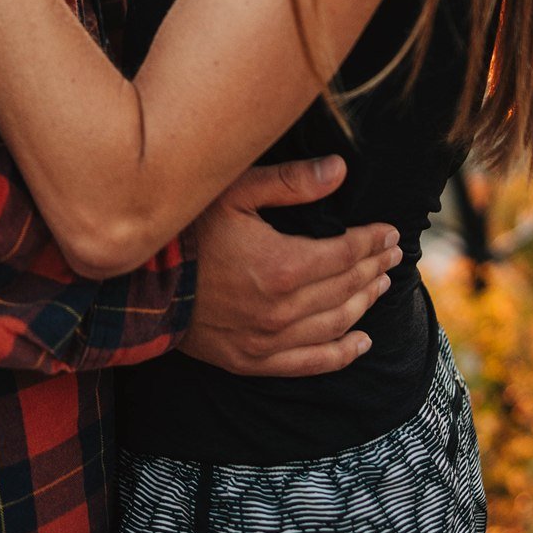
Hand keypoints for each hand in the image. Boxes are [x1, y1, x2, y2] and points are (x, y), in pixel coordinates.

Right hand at [184, 155, 401, 375]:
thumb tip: (340, 170)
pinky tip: (362, 343)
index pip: (345, 253)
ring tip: (381, 285)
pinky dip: (341, 354)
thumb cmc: (186, 231)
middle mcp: (281, 309)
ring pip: (335, 324)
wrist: (139, 285)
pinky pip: (310, 363)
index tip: (390, 232)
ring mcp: (268, 340)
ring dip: (364, 303)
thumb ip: (290, 182)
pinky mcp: (252, 361)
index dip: (372, 241)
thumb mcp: (234, 192)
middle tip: (393, 255)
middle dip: (374, 268)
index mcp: (281, 264)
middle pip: (345, 287)